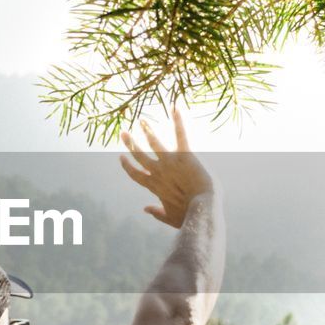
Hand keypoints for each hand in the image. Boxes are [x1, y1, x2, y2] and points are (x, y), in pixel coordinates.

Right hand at [119, 102, 214, 228]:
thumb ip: (157, 213)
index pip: (136, 175)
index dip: (127, 166)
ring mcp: (170, 162)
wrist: (202, 209)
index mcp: (155, 187)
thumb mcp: (171, 218)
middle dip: (131, 144)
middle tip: (124, 133)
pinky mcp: (184, 154)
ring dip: (148, 130)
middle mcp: (158, 172)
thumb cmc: (189, 217)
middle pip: (140, 155)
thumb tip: (145, 209)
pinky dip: (178, 120)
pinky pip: (180, 134)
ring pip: (154, 143)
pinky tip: (175, 107)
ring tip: (143, 120)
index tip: (121, 158)